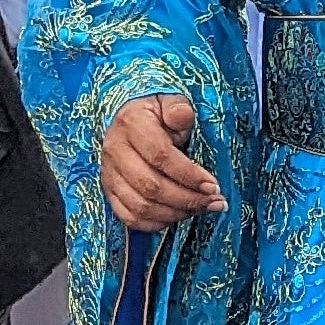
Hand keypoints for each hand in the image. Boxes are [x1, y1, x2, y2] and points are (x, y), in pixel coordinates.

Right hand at [98, 94, 224, 230]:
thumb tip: (182, 117)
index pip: (160, 156)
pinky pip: (129, 218)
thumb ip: (178, 108)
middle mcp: (115, 150)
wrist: (130, 117)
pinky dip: (156, 223)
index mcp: (131, 124)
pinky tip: (179, 215)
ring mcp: (109, 174)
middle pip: (151, 186)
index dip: (188, 174)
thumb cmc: (157, 111)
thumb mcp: (171, 100)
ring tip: (202, 208)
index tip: (213, 185)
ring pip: (141, 206)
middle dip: (187, 199)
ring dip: (176, 214)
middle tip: (214, 201)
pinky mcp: (109, 191)